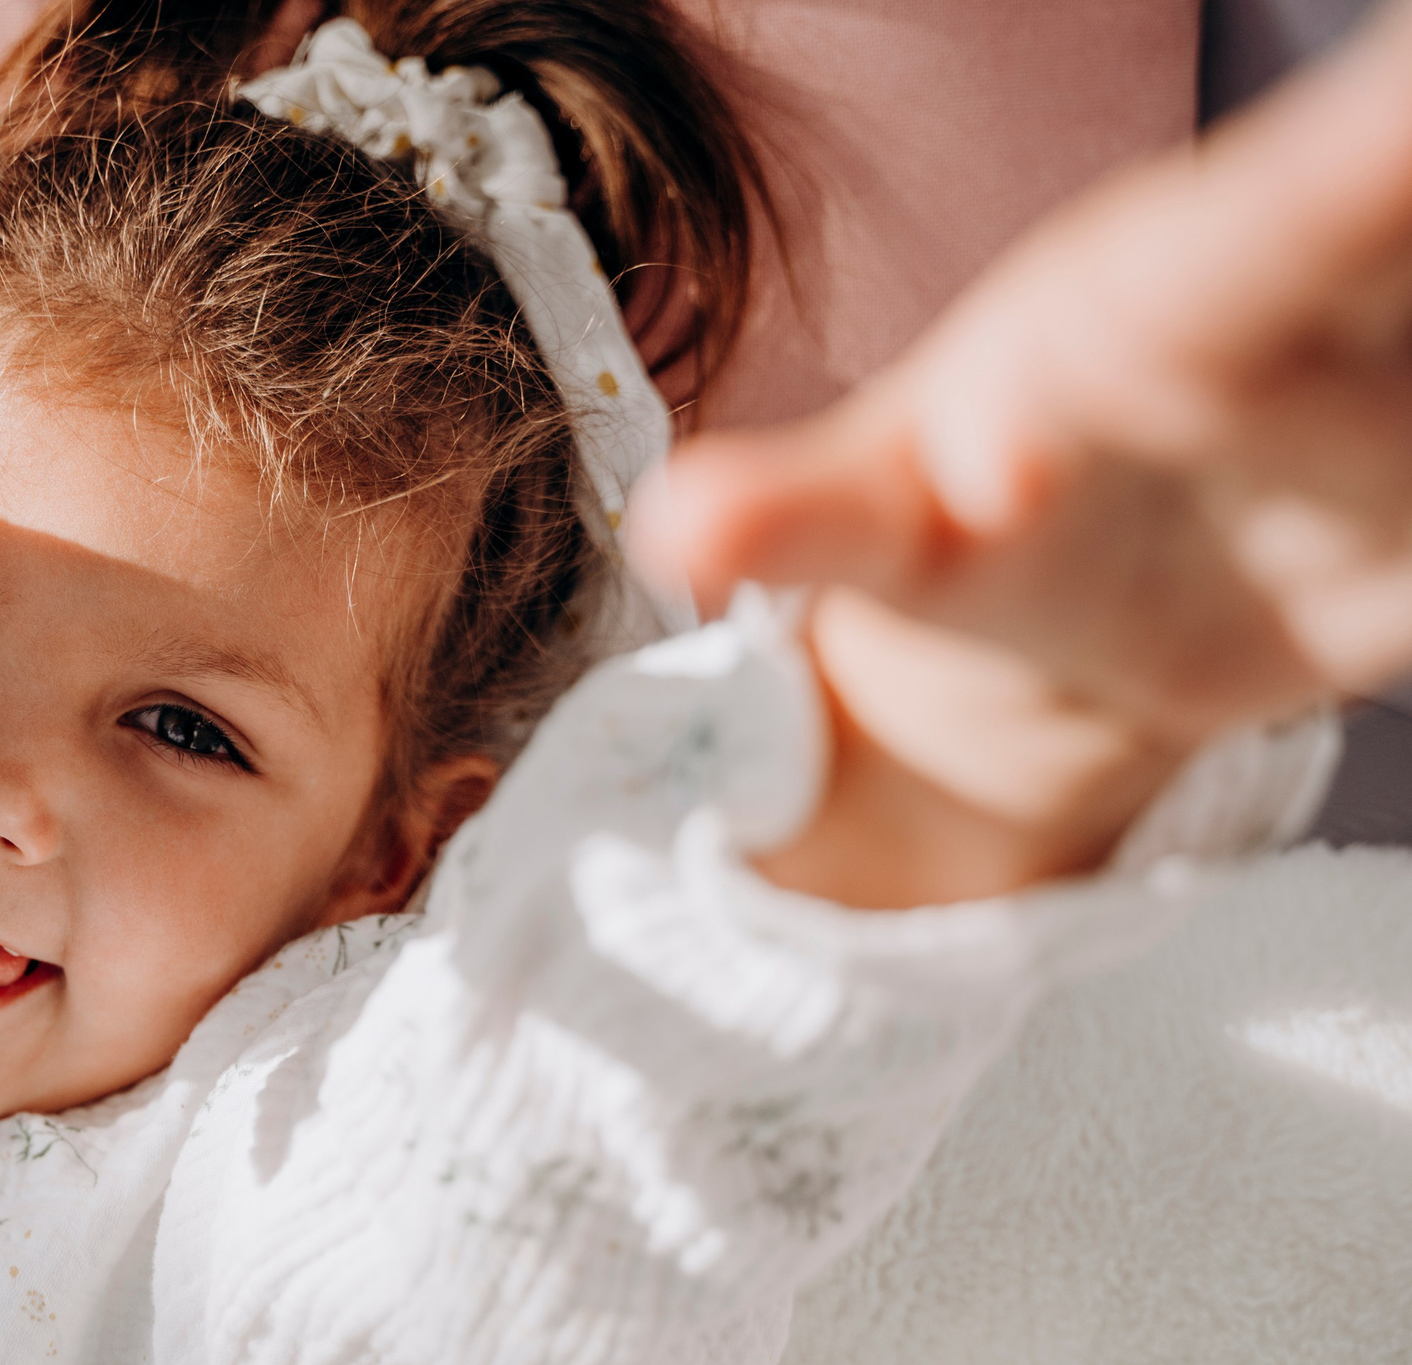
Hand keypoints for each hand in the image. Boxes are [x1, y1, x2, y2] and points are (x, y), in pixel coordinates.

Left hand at [629, 0, 1411, 905]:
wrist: (1060, 595)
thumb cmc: (975, 514)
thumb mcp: (889, 531)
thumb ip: (809, 517)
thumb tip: (682, 527)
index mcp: (1160, 314)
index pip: (1269, 240)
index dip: (1366, 177)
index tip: (1408, 112)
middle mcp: (1315, 328)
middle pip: (1395, 244)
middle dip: (1410, 199)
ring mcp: (1400, 415)